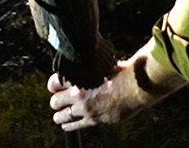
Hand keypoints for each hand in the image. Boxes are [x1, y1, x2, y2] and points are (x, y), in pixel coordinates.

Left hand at [47, 48, 180, 131]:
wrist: (135, 85)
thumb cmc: (121, 72)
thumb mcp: (101, 63)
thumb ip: (90, 66)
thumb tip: (85, 62)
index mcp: (78, 75)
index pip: (54, 82)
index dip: (53, 85)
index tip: (54, 87)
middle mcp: (78, 92)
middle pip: (55, 101)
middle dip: (56, 101)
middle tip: (57, 102)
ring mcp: (85, 107)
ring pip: (62, 115)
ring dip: (59, 115)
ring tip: (58, 116)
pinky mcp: (93, 119)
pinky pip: (74, 125)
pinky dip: (68, 125)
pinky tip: (65, 125)